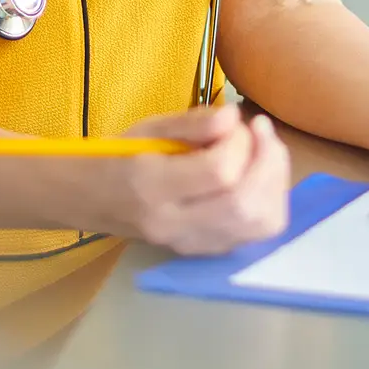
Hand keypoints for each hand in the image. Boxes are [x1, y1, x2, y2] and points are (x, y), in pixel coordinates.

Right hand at [98, 105, 289, 254]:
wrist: (93, 201)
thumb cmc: (121, 157)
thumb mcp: (149, 127)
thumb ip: (193, 122)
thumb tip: (233, 117)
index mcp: (153, 187)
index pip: (219, 172)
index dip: (240, 142)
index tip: (237, 121)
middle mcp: (174, 224)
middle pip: (245, 204)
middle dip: (268, 161)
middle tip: (261, 132)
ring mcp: (193, 244)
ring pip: (258, 225)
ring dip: (275, 183)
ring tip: (266, 152)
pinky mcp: (207, 251)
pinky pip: (255, 234)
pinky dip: (268, 201)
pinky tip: (258, 176)